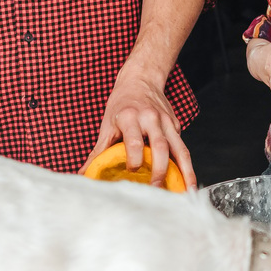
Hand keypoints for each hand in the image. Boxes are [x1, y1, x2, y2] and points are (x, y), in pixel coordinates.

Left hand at [96, 71, 194, 187]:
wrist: (141, 79)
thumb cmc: (121, 103)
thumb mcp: (107, 124)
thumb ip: (98, 151)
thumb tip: (83, 173)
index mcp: (130, 116)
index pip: (134, 140)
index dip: (133, 158)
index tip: (131, 171)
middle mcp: (152, 118)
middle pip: (160, 146)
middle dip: (160, 170)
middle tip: (155, 189)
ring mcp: (167, 122)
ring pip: (180, 149)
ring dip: (185, 171)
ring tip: (187, 191)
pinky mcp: (177, 126)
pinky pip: (182, 148)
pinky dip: (185, 166)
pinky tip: (186, 181)